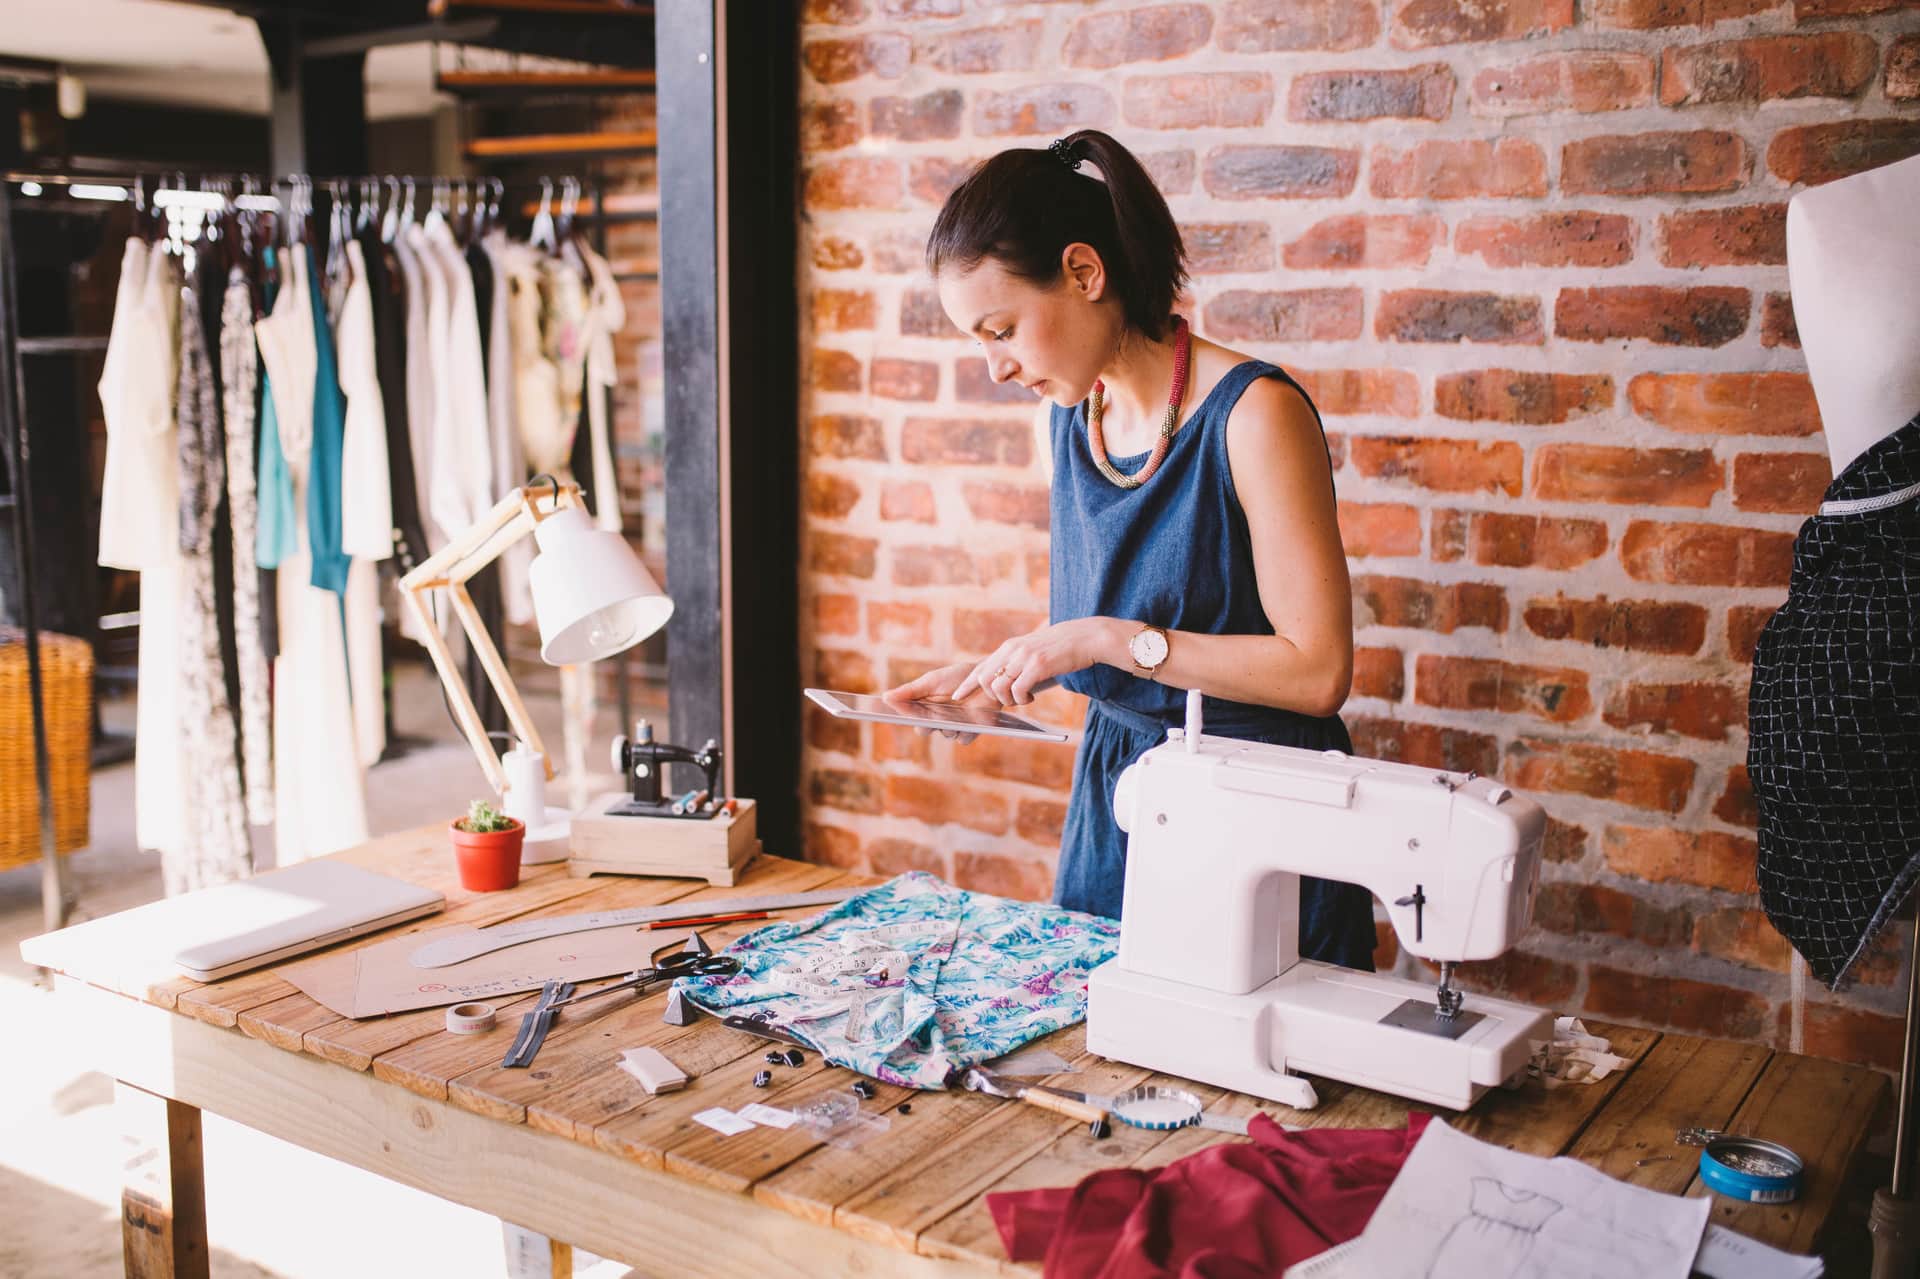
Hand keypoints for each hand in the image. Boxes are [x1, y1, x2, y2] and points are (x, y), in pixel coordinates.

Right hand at [883, 661, 992, 741]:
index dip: (901, 717)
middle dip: (925, 724)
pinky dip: (964, 730)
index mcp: (925, 708)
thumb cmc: (957, 677)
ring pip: (945, 734)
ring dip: (948, 725)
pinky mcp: (972, 731)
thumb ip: (910, 691)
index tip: (892, 714)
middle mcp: (938, 720)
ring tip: (954, 713)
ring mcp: (955, 727)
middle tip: (927, 717)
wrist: (985, 677)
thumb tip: (885, 697)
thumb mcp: (932, 681)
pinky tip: (968, 721)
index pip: (909, 717)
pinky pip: (963, 739)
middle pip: (924, 730)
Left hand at [953, 618, 1115, 706]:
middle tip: (1007, 701)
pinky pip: (1018, 690)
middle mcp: (1012, 650)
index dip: (967, 683)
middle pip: (984, 679)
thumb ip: (1017, 661)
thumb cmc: (1061, 648)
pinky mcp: (1038, 665)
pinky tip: (1031, 697)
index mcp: (1009, 647)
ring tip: (1023, 699)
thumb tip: (1003, 680)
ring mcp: (1024, 657)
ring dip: (1008, 700)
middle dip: (991, 697)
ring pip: (999, 687)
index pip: (980, 666)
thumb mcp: (1033, 650)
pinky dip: (1021, 700)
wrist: (1085, 637)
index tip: (957, 695)